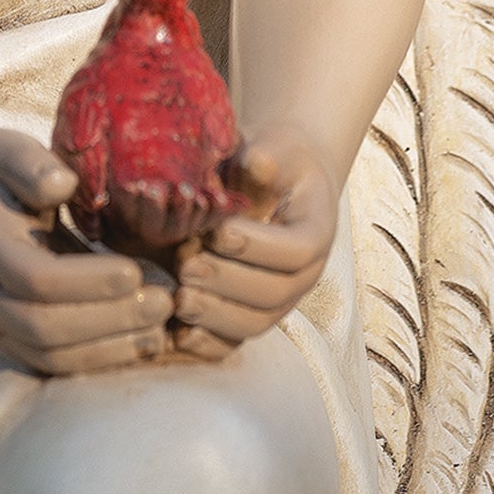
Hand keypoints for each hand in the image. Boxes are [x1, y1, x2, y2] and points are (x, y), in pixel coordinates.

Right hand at [0, 129, 173, 376]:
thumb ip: (27, 162)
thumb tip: (65, 185)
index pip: (34, 279)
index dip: (88, 282)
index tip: (136, 269)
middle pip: (43, 328)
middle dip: (110, 321)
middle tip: (165, 301)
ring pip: (47, 355)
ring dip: (108, 349)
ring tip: (160, 327)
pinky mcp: (2, 334)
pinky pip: (47, 362)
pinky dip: (93, 362)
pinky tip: (135, 342)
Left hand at [171, 126, 337, 362]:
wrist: (278, 180)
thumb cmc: (271, 161)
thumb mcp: (271, 149)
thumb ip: (262, 159)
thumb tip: (257, 162)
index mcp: (316, 231)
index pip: (296, 251)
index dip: (257, 246)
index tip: (218, 232)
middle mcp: (305, 274)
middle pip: (274, 294)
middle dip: (227, 283)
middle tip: (186, 266)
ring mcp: (280, 300)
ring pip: (254, 323)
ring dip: (215, 316)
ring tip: (179, 298)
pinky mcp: (252, 313)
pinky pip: (236, 341)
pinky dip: (209, 343)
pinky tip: (178, 335)